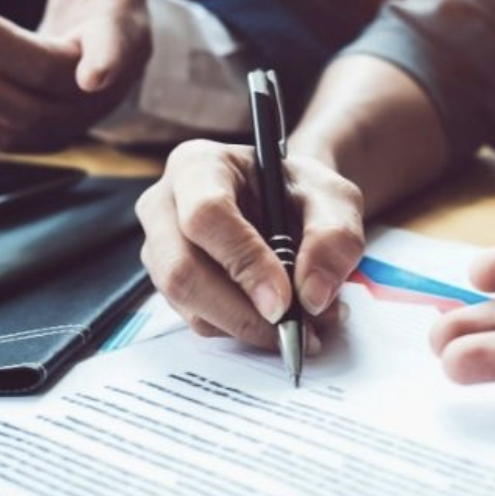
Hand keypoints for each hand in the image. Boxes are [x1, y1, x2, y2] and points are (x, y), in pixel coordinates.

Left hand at [0, 0, 155, 151]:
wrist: (100, 53)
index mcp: (123, 40)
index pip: (117, 53)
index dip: (106, 64)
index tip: (93, 77)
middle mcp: (102, 89)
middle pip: (47, 79)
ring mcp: (74, 119)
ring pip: (23, 118)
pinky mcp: (45, 137)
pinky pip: (7, 139)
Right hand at [135, 140, 364, 350]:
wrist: (288, 204)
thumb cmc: (302, 192)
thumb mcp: (334, 199)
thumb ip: (334, 236)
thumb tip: (312, 294)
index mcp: (199, 165)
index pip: (206, 215)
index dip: (244, 262)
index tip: (283, 300)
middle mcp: (165, 204)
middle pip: (181, 269)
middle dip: (241, 310)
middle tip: (293, 328)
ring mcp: (159, 247)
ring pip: (188, 303)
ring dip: (247, 325)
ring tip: (301, 322)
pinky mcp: (170, 284)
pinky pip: (198, 320)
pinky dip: (242, 330)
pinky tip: (277, 319)